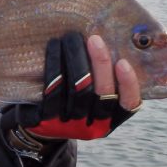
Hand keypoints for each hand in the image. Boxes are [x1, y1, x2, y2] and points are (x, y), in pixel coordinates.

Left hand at [2, 32, 141, 142]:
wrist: (39, 128)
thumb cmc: (72, 104)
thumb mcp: (91, 101)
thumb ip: (102, 81)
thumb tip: (109, 41)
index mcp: (110, 120)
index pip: (127, 105)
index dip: (128, 85)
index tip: (123, 62)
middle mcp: (93, 127)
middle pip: (102, 93)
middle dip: (100, 63)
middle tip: (95, 39)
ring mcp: (70, 125)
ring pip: (78, 90)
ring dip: (76, 59)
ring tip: (72, 38)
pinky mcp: (48, 120)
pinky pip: (53, 91)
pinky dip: (55, 65)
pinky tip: (54, 47)